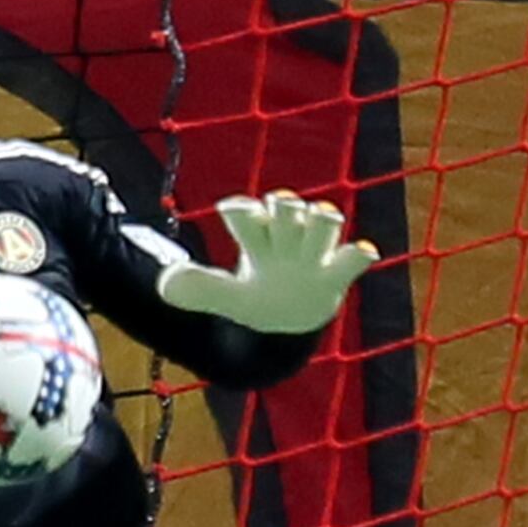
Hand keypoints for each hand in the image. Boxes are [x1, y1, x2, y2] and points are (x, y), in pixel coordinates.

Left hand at [154, 190, 378, 334]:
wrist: (293, 320)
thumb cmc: (258, 298)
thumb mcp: (228, 297)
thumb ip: (200, 289)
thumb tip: (165, 285)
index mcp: (257, 240)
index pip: (247, 213)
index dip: (240, 210)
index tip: (231, 214)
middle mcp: (286, 240)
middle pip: (288, 206)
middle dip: (283, 207)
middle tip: (278, 226)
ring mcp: (314, 255)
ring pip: (323, 220)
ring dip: (320, 220)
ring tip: (316, 229)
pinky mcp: (337, 273)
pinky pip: (353, 259)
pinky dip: (358, 255)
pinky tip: (362, 252)